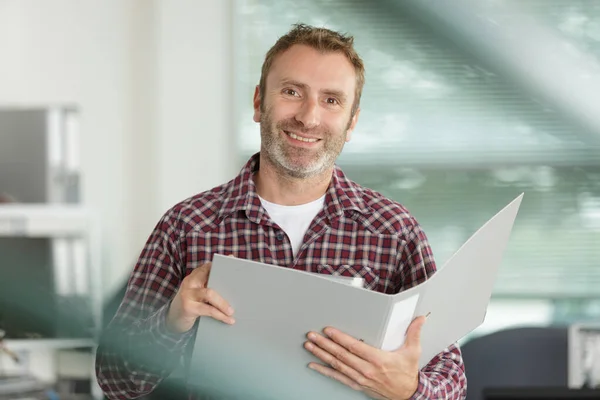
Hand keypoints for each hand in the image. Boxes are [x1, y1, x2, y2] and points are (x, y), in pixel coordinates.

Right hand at [166, 262, 234, 332]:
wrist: (173, 319)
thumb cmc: (192, 304)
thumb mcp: (199, 293)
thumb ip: (211, 286)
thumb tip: (233, 287)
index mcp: (195, 276)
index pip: (209, 266)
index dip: (221, 264)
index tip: (232, 259)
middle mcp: (190, 281)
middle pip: (212, 278)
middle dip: (226, 283)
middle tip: (240, 291)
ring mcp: (187, 293)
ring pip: (210, 293)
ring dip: (223, 303)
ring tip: (232, 311)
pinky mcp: (188, 307)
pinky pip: (207, 310)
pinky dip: (220, 315)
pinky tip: (228, 320)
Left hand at [304, 315, 426, 399]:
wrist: (408, 396)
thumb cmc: (407, 374)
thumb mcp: (413, 352)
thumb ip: (414, 333)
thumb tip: (420, 319)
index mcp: (378, 360)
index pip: (354, 347)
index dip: (340, 338)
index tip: (328, 330)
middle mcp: (366, 370)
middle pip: (341, 355)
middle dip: (324, 344)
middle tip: (312, 335)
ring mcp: (360, 379)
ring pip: (337, 365)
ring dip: (321, 355)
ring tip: (310, 346)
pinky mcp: (357, 385)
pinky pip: (338, 377)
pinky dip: (324, 371)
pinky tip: (314, 365)